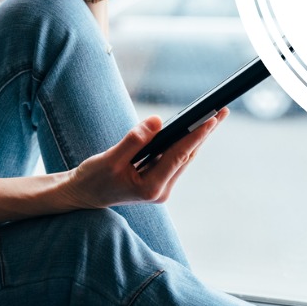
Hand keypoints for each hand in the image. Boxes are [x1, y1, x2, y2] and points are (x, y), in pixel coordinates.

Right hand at [62, 110, 228, 209]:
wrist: (84, 195)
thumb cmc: (93, 178)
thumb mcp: (110, 159)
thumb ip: (134, 140)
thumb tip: (156, 121)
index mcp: (151, 188)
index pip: (178, 156)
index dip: (196, 136)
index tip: (211, 118)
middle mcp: (161, 190)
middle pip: (188, 156)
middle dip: (205, 133)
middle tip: (222, 110)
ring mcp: (162, 187)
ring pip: (185, 157)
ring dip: (198, 136)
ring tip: (215, 115)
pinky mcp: (159, 181)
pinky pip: (175, 158)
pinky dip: (185, 142)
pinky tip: (195, 128)